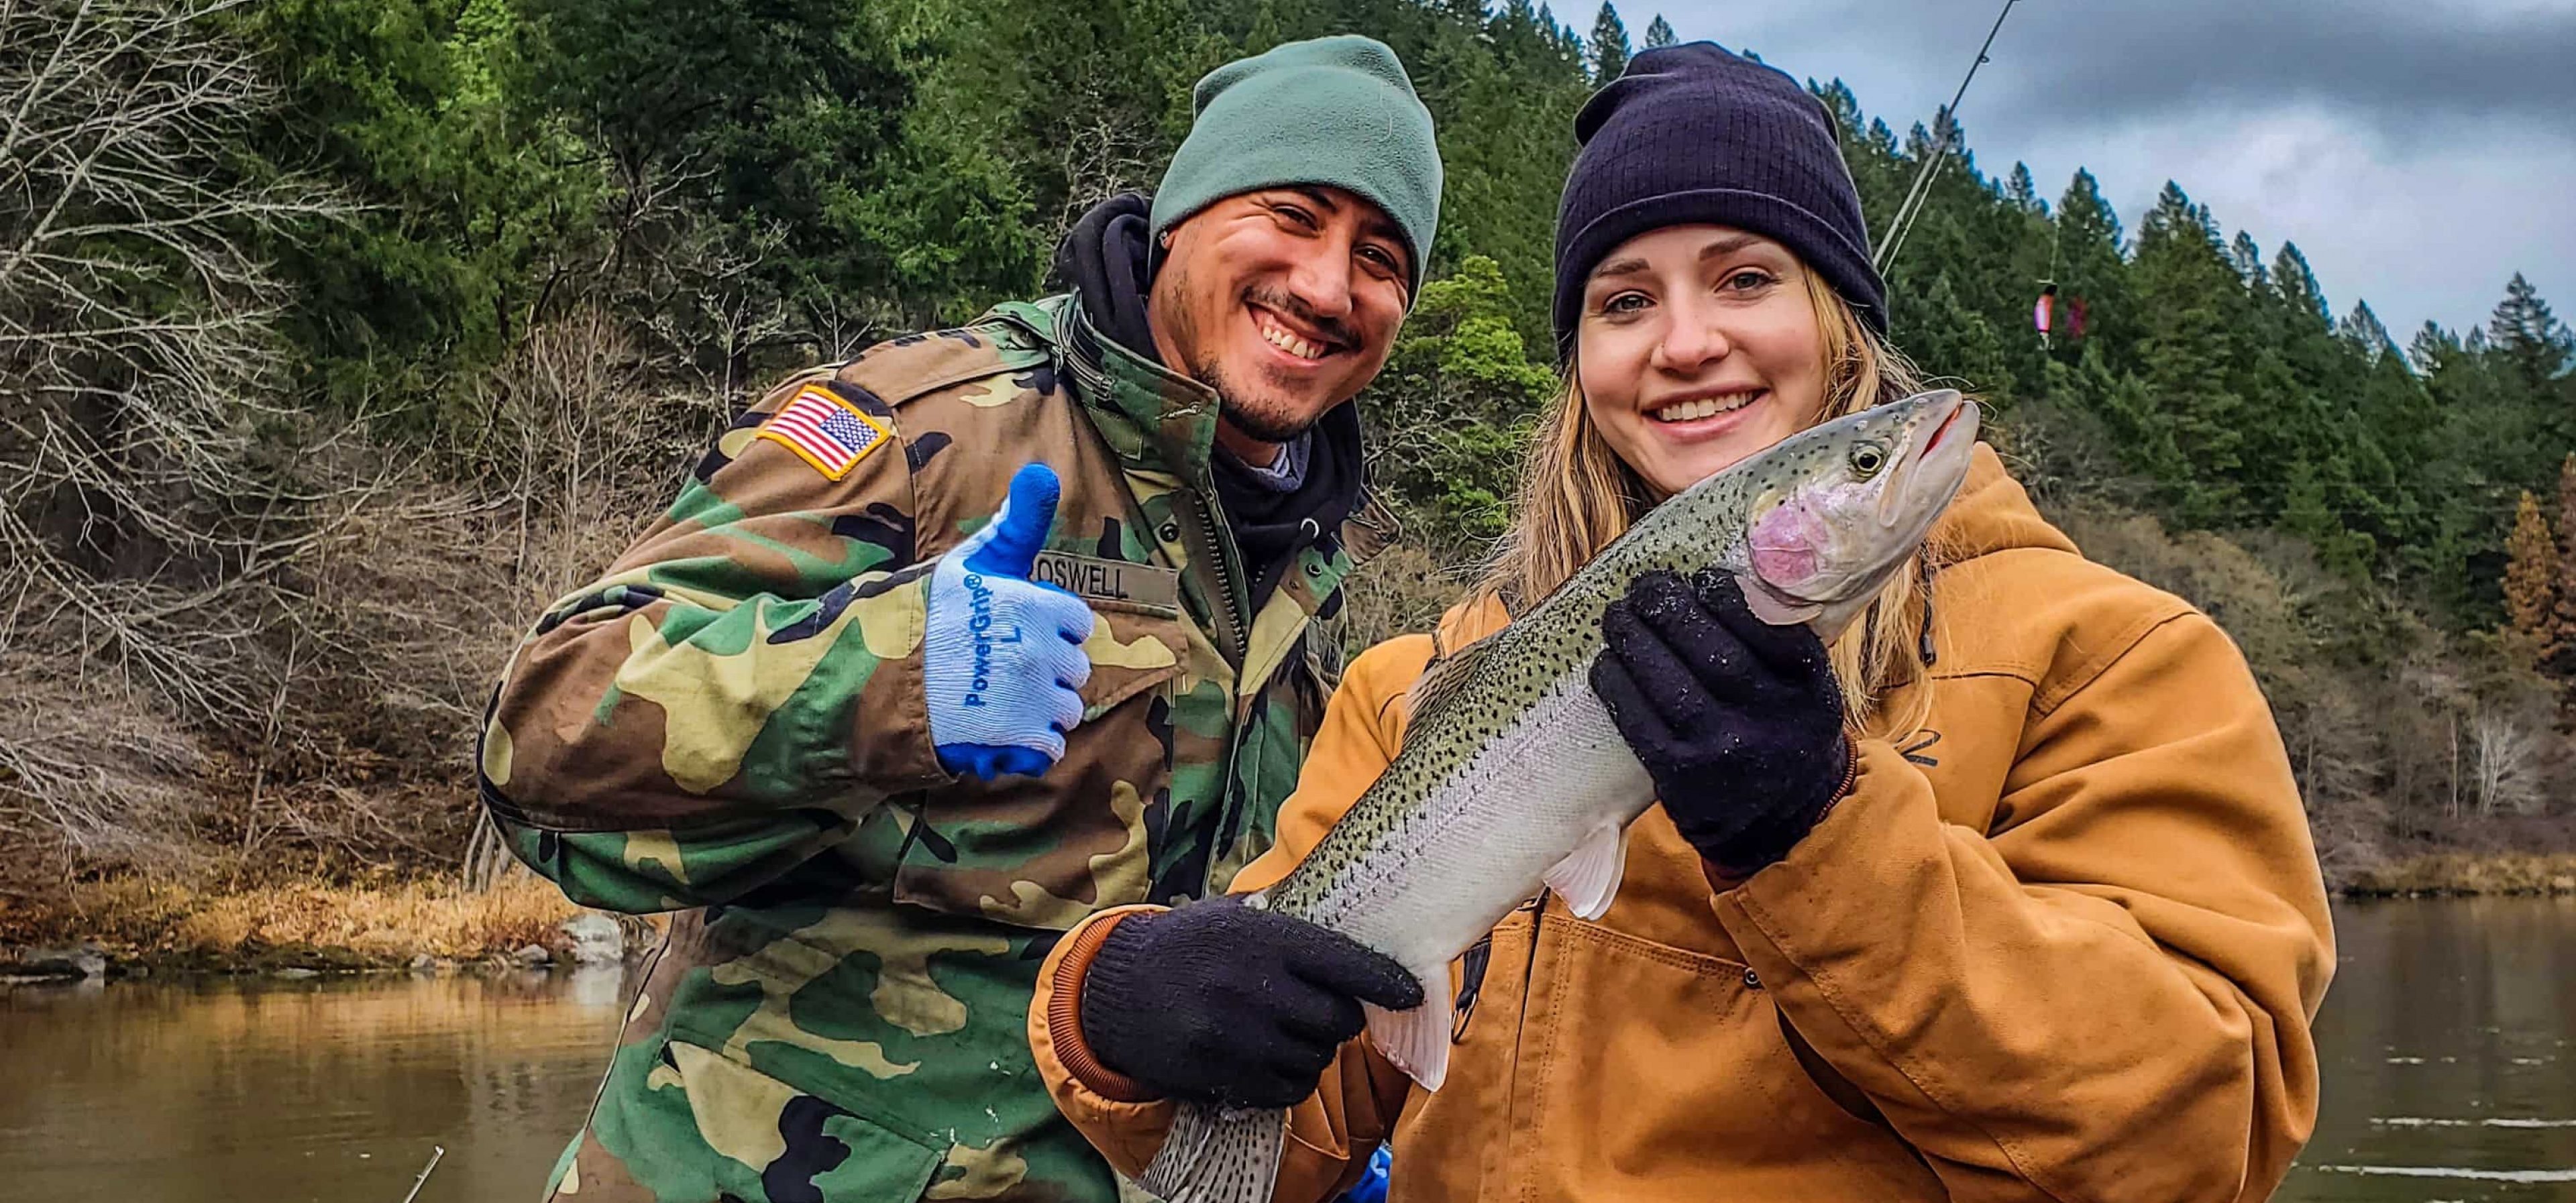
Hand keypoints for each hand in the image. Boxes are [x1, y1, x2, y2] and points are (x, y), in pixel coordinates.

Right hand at [926, 463, 1097, 779]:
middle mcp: (1038, 649)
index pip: (1078, 623)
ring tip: (996, 703)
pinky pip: (1050, 750)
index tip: (1017, 634)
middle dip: (1045, 673)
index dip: (1050, 631)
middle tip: (999, 672)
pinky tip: (997, 733)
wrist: (871, 677)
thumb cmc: (921, 617)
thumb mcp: (968, 563)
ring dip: (1039, 712)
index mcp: (1032, 604)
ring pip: (1066, 710)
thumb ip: (1014, 526)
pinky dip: (1028, 749)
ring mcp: (1029, 697)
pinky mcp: (1015, 740)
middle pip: (1075, 670)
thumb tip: (1042, 473)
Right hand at [1079, 898, 1423, 1108]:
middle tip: (1328, 1012)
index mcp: (1262, 938)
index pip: (1345, 963)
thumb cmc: (1186, 945)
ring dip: (1313, 1051)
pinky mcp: (1219, 1075)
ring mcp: (1234, 1036)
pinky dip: (1289, 1080)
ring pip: (1314, 1060)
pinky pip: (1285, 1090)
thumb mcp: (1233, 915)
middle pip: (1336, 1021)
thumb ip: (1289, 923)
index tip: (1410, 993)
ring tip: (1289, 1033)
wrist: (1113, 989)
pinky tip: (1270, 1058)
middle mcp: (1252, 987)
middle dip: (1342, 1020)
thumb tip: (1356, 929)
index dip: (1385, 982)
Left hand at [1589, 569, 1852, 875]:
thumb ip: (1781, 645)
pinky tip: (1606, 663)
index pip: (1769, 630)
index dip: (1728, 597)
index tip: (1702, 577)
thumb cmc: (1785, 738)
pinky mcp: (1681, 776)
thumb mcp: (1808, 694)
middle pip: (1712, 650)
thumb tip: (1716, 583)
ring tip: (1616, 615)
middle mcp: (1771, 721)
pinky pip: (1638, 719)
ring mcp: (1723, 750)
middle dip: (1668, 608)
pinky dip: (1616, 685)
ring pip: (1668, 680)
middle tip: (1644, 587)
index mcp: (1810, 693)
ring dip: (1633, 639)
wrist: (1785, 826)